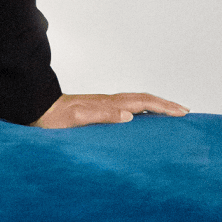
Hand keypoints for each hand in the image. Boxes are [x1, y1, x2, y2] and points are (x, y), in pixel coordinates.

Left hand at [31, 92, 188, 127]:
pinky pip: (126, 109)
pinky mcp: (97, 112)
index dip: (164, 106)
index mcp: (109, 103)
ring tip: (169, 115)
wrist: (37, 110)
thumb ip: (103, 115)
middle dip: (164, 105)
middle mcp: (108, 102)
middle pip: (143, 99)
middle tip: (184, 112)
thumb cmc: (55, 118)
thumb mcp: (79, 118)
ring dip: (154, 107)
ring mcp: (103, 106)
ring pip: (136, 103)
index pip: (143, 102)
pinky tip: (140, 122)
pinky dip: (140, 113)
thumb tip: (130, 116)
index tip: (183, 112)